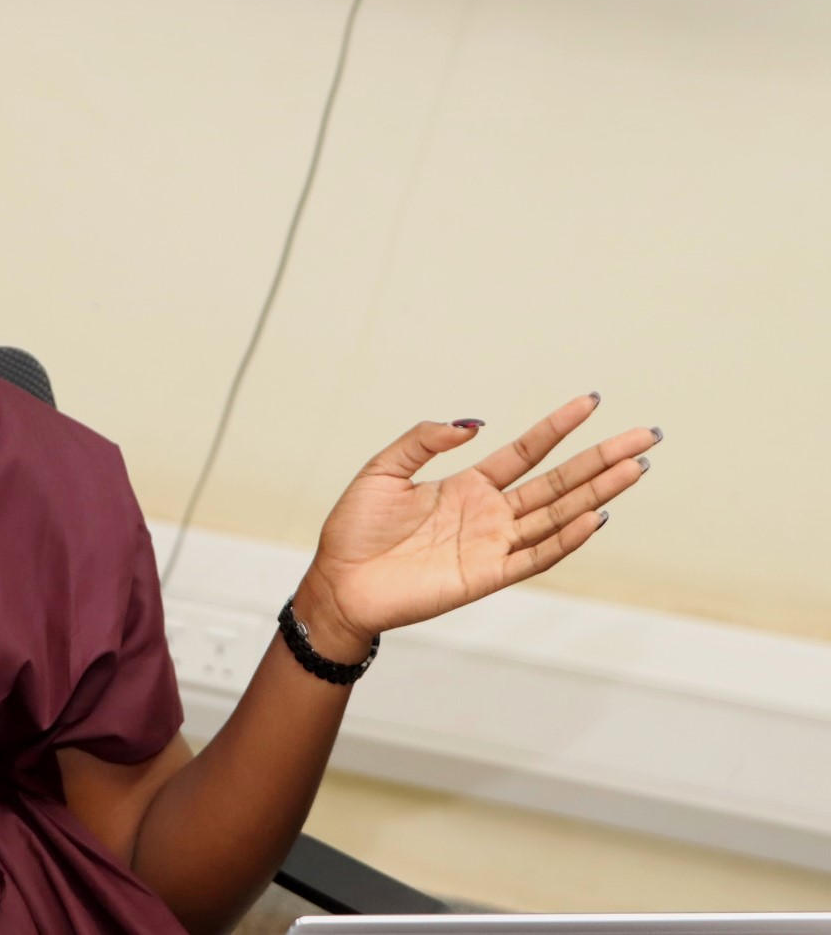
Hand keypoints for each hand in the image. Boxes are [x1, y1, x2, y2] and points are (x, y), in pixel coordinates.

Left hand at [298, 395, 658, 649]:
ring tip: (635, 469)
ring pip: (557, 515)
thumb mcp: (383, 469)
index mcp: (468, 486)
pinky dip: (567, 540)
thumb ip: (425, 440)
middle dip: (602, 459)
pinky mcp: (485, 576)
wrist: (338, 583)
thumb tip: (474, 423)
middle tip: (646, 436)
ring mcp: (492, 545)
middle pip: (558, 482)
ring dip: (598, 493)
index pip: (526, 451)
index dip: (558, 427)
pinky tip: (596, 517)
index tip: (591, 401)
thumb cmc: (355, 529)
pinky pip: (535, 557)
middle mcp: (489, 514)